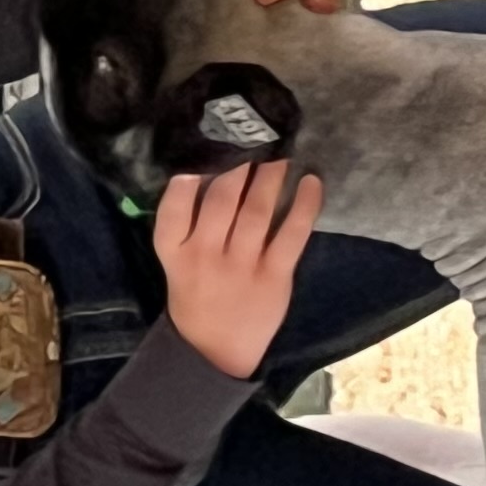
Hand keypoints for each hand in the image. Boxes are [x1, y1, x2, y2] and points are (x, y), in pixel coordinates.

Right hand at [154, 157, 324, 379]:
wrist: (214, 352)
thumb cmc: (195, 295)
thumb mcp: (174, 260)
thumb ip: (184, 220)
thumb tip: (208, 163)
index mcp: (174, 251)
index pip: (174, 206)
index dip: (188, 174)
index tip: (206, 144)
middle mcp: (205, 255)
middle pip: (221, 200)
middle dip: (239, 162)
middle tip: (255, 133)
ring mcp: (241, 267)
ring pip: (256, 210)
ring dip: (271, 175)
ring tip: (281, 149)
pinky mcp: (274, 277)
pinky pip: (291, 234)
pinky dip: (304, 205)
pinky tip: (311, 180)